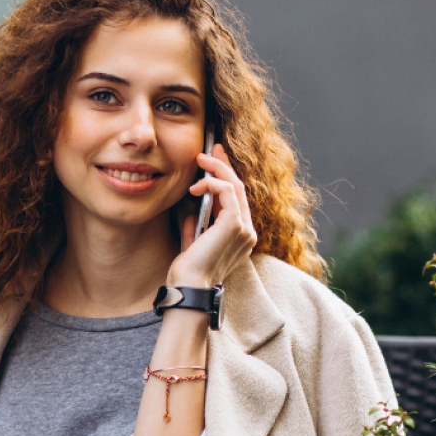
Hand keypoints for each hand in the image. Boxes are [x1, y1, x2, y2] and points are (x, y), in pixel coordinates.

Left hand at [167, 143, 256, 287]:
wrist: (189, 287)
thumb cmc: (188, 272)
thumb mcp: (193, 243)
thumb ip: (196, 226)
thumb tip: (192, 209)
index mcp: (241, 237)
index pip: (237, 200)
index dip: (226, 177)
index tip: (214, 161)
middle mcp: (247, 233)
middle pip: (239, 189)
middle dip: (224, 165)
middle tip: (210, 149)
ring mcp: (244, 229)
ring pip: (235, 186)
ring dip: (217, 169)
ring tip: (200, 160)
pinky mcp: (235, 225)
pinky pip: (227, 192)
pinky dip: (212, 183)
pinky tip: (197, 185)